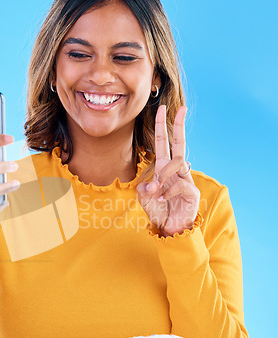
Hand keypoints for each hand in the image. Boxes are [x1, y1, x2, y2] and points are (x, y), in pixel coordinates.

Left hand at [136, 105, 199, 235]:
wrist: (170, 229)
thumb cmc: (158, 211)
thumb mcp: (144, 198)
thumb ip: (144, 189)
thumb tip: (150, 184)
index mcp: (164, 168)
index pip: (165, 143)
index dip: (163, 126)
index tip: (161, 108)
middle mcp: (177, 171)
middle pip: (180, 145)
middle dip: (179, 126)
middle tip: (181, 108)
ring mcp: (186, 180)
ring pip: (177, 164)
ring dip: (163, 176)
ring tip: (154, 191)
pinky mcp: (192, 193)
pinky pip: (180, 186)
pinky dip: (167, 192)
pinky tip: (161, 200)